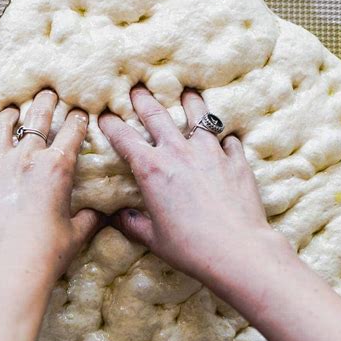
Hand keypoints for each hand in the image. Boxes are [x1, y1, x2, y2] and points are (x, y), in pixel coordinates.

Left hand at [0, 90, 100, 291]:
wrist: (9, 270)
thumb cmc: (46, 254)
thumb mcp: (77, 234)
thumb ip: (89, 218)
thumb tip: (99, 214)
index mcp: (57, 168)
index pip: (71, 132)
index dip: (77, 120)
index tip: (79, 115)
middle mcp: (26, 160)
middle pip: (36, 119)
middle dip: (45, 103)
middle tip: (48, 94)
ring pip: (0, 130)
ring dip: (7, 116)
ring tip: (10, 111)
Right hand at [99, 86, 276, 285]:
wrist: (236, 250)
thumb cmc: (190, 247)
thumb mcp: (154, 238)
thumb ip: (133, 224)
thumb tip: (118, 218)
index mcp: (151, 170)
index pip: (124, 138)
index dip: (111, 125)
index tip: (104, 117)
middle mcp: (179, 153)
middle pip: (157, 115)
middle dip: (143, 100)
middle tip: (137, 90)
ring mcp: (210, 152)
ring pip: (198, 115)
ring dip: (190, 102)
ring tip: (187, 94)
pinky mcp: (236, 160)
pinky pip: (228, 139)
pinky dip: (223, 138)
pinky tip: (224, 139)